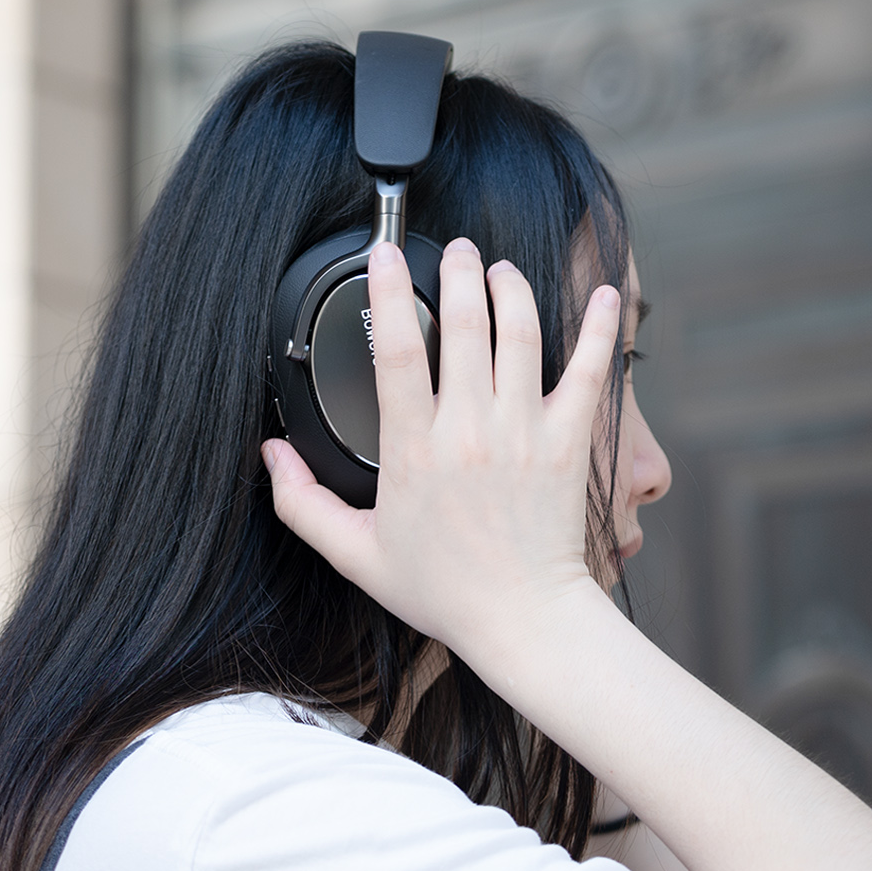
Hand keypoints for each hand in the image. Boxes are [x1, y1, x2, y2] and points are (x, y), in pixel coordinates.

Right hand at [262, 236, 622, 659]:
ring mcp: (524, 430)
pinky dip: (596, 329)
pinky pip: (588, 371)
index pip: (394, 349)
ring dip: (510, 288)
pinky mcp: (569, 441)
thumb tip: (270, 453)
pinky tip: (601, 296)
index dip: (387, 292)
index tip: (384, 254)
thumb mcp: (355, 554)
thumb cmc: (443, 590)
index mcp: (415, 449)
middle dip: (457, 272)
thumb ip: (302, 503)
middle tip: (454, 251)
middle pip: (462, 324)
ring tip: (499, 270)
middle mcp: (470, 429)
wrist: (522, 620)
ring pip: (519, 333)